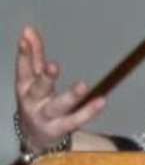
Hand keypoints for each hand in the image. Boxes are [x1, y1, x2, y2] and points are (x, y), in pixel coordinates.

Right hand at [14, 26, 104, 152]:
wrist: (34, 136)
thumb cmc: (35, 99)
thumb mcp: (31, 77)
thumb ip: (33, 54)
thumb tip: (28, 28)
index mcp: (25, 87)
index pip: (23, 69)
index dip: (24, 54)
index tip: (25, 38)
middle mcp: (33, 102)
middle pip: (39, 89)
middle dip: (45, 77)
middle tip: (53, 65)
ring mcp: (46, 116)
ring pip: (57, 107)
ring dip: (70, 96)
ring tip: (83, 85)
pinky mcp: (60, 127)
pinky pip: (75, 120)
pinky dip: (87, 111)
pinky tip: (101, 101)